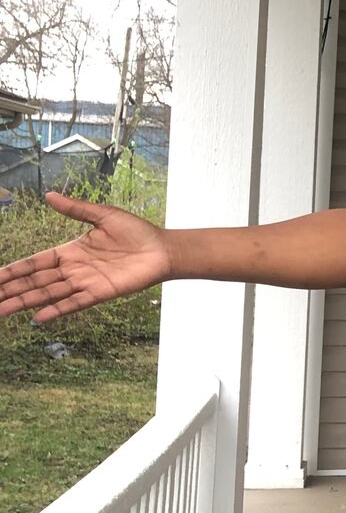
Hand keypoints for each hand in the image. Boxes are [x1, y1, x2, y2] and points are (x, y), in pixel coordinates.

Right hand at [0, 191, 173, 324]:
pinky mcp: (101, 293)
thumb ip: (75, 210)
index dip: (12, 270)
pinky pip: (74, 303)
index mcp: (70, 251)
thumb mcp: (103, 215)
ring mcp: (85, 282)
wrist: (163, 248)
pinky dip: (56, 310)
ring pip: (48, 294)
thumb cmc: (137, 231)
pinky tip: (38, 317)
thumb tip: (49, 196)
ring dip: (24, 302)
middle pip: (34, 282)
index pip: (34, 263)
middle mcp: (73, 269)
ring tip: (1, 310)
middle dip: (10, 290)